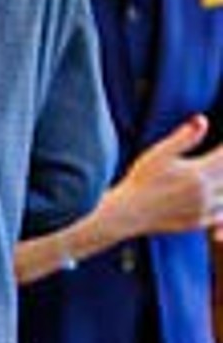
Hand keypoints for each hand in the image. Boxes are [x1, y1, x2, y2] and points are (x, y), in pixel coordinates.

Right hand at [111, 113, 222, 238]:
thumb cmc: (141, 180)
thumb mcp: (160, 153)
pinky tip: (216, 199)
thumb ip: (185, 137)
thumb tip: (202, 119)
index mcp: (197, 172)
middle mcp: (204, 192)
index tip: (221, 147)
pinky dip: (222, 208)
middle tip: (219, 161)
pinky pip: (219, 216)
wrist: (128, 213)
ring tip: (218, 177)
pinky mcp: (196, 223)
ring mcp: (202, 210)